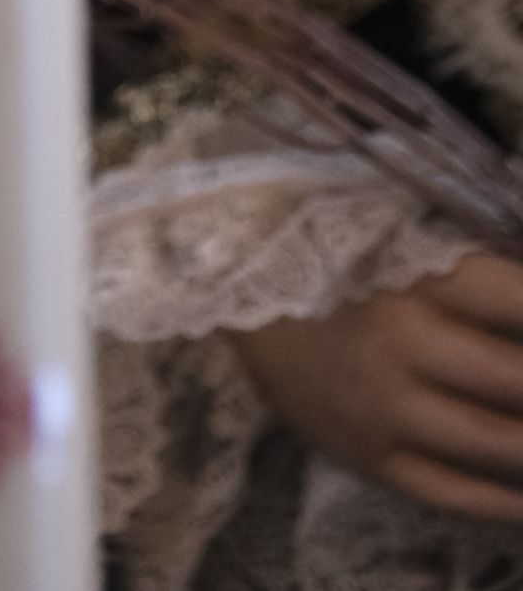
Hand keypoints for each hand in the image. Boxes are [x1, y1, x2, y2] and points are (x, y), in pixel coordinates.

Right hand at [237, 254, 522, 522]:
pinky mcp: (371, 457)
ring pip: (498, 445)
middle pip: (517, 380)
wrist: (246, 304)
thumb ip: (480, 274)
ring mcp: (387, 408)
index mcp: (418, 273)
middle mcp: (404, 341)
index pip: (519, 301)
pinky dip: (508, 499)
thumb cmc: (344, 262)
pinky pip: (456, 492)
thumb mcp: (407, 242)